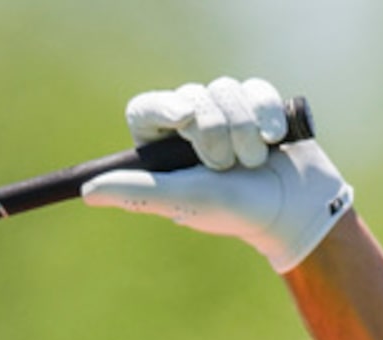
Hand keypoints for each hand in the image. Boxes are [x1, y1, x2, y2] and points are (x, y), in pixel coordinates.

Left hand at [82, 76, 354, 273]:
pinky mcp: (257, 104)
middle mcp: (189, 127)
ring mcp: (224, 113)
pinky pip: (256, 88)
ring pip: (225, 89)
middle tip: (224, 166)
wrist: (295, 207)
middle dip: (214, 132)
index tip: (183, 117)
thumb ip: (136, 191)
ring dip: (244, 130)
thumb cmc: (235, 209)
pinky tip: (275, 140)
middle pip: (191, 98)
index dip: (163, 107)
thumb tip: (87, 192)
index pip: (146, 108)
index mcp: (163, 149)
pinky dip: (268, 115)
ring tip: (253, 162)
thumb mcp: (182, 200)